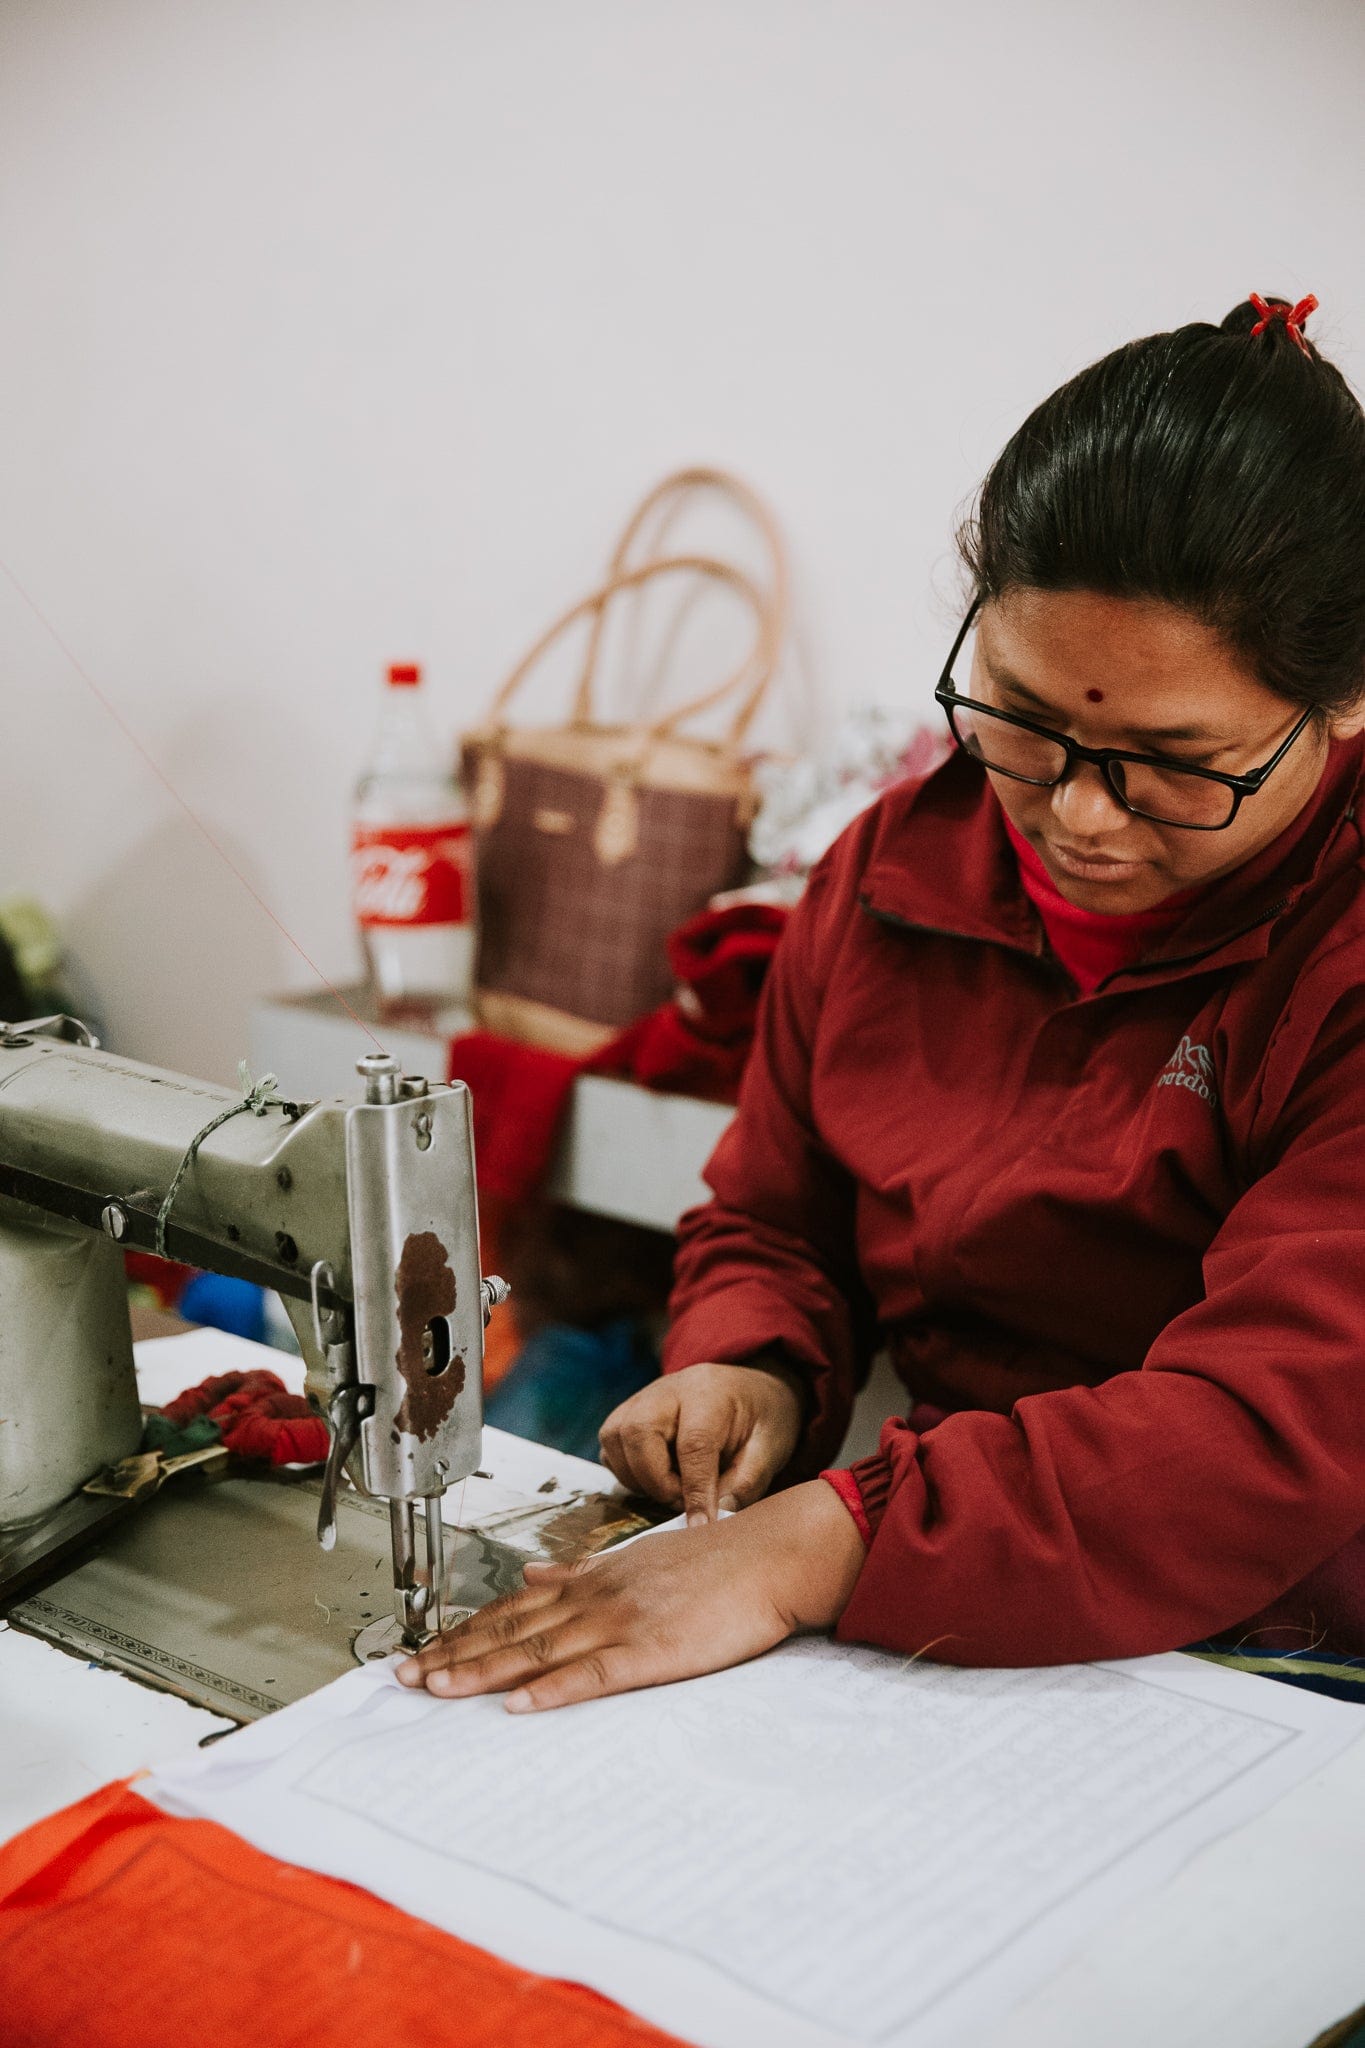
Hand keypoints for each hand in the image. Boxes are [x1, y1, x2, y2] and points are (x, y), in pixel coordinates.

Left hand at [395, 1480, 865, 1712]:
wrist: (771, 1555)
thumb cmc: (714, 1564)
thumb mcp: (637, 1558)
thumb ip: (580, 1571)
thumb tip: (533, 1575)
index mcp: (593, 1579)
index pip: (513, 1608)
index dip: (464, 1631)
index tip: (422, 1650)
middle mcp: (595, 1597)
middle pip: (511, 1629)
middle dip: (453, 1654)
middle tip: (403, 1676)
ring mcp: (621, 1622)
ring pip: (537, 1649)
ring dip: (482, 1670)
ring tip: (436, 1688)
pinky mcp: (651, 1651)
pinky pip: (592, 1674)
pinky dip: (552, 1689)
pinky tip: (520, 1705)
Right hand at [598, 1359, 803, 1525]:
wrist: (748, 1390)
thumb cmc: (763, 1419)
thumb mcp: (771, 1448)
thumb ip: (745, 1483)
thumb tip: (712, 1518)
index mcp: (709, 1392)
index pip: (693, 1444)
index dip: (695, 1491)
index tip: (701, 1527)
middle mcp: (668, 1389)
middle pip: (638, 1433)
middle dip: (656, 1480)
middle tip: (682, 1502)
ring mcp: (641, 1398)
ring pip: (615, 1440)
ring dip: (639, 1478)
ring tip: (674, 1490)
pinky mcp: (625, 1414)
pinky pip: (610, 1448)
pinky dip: (628, 1473)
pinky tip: (658, 1479)